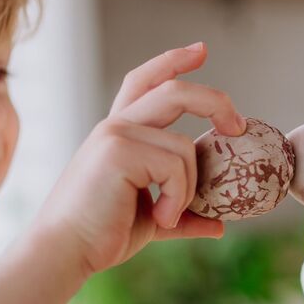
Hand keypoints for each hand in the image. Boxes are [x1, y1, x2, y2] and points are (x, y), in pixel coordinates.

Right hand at [34, 42, 246, 275]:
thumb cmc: (101, 235)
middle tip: (238, 126)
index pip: (145, 81)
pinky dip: (179, 197)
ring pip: (184, 146)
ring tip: (167, 215)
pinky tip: (160, 217)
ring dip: (189, 187)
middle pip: (174, 91)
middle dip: (215, 101)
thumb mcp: (153, 220)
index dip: (173, 61)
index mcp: (120, 133)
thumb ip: (184, 213)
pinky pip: (176, 167)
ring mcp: (116, 134)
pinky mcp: (118, 150)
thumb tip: (219, 225)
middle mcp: (116, 125)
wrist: (65, 252)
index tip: (201, 50)